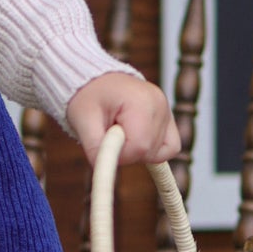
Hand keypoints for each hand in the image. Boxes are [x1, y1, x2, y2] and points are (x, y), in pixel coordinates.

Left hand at [65, 73, 180, 166]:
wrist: (97, 81)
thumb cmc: (89, 98)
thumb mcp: (83, 121)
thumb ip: (95, 147)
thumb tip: (105, 170)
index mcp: (140, 101)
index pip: (139, 146)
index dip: (121, 155)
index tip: (106, 145)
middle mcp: (160, 104)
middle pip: (150, 151)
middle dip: (127, 153)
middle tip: (110, 137)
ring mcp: (167, 110)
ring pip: (160, 152)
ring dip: (137, 151)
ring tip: (121, 133)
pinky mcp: (168, 118)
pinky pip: (170, 147)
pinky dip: (153, 151)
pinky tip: (136, 140)